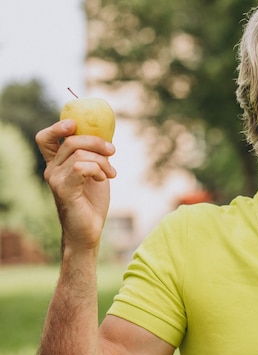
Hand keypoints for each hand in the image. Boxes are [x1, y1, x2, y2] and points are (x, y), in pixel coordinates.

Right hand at [36, 119, 116, 251]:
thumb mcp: (96, 172)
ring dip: (102, 161)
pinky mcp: (63, 189)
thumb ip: (94, 154)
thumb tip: (106, 135)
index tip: (75, 124)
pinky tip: (103, 179)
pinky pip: (81, 167)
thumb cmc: (92, 202)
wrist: (90, 230)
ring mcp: (55, 179)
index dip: (58, 127)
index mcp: (57, 163)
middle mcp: (51, 169)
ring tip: (111, 173)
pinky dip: (97, 170)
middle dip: (97, 142)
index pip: (46, 138)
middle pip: (71, 141)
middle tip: (113, 151)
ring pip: (79, 154)